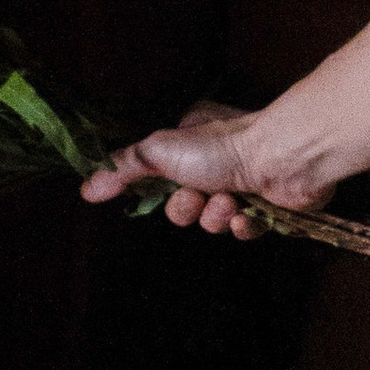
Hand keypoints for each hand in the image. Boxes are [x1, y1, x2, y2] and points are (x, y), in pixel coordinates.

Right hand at [79, 100, 324, 238]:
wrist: (282, 158)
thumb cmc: (221, 148)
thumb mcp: (158, 151)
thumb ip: (122, 169)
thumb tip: (87, 189)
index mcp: (191, 140)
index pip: (162, 178)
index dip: (161, 193)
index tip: (166, 189)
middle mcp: (218, 158)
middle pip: (186, 204)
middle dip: (189, 208)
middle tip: (198, 197)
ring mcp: (245, 182)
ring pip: (214, 219)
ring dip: (217, 216)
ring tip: (229, 203)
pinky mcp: (270, 205)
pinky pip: (246, 229)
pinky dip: (245, 225)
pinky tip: (248, 214)